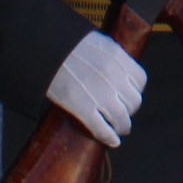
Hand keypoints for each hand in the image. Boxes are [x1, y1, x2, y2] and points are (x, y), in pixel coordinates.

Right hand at [45, 31, 146, 148]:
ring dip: (122, 126)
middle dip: (130, 109)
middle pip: (133, 101)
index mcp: (117, 57)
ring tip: (120, 129)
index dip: (135, 91)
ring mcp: (99, 93)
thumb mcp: (96, 41)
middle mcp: (113, 76)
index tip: (129, 95)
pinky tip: (113, 141)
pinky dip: (109, 137)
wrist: (43, 49)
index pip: (139, 80)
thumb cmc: (65, 43)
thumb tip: (118, 65)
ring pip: (122, 117)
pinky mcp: (82, 108)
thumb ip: (110, 54)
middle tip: (123, 114)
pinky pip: (102, 128)